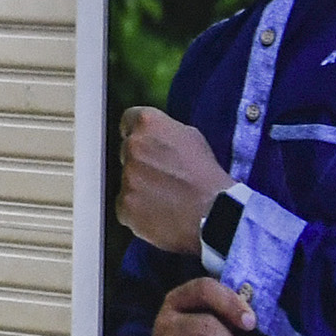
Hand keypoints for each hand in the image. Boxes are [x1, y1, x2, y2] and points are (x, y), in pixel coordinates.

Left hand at [116, 106, 229, 253]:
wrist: (212, 214)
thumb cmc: (207, 177)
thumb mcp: (193, 138)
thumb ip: (166, 133)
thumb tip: (157, 138)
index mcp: (148, 124)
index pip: (129, 121)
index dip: (139, 134)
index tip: (146, 144)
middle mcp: (132, 147)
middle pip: (127, 152)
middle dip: (140, 163)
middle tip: (163, 176)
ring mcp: (126, 178)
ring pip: (127, 181)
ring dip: (140, 188)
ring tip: (166, 199)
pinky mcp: (124, 205)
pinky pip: (126, 207)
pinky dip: (138, 211)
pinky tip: (160, 214)